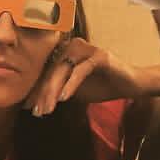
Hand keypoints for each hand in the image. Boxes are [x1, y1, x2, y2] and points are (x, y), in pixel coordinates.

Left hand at [25, 38, 159, 114]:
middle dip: (43, 93)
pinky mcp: (99, 55)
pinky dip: (71, 85)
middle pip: (51, 71)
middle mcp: (72, 47)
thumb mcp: (73, 92)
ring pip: (63, 70)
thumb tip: (32, 105)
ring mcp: (85, 49)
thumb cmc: (101, 87)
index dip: (36, 90)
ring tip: (48, 108)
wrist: (130, 85)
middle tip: (38, 112)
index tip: (29, 108)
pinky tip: (64, 98)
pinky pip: (80, 70)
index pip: (45, 72)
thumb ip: (55, 93)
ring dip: (54, 91)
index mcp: (63, 53)